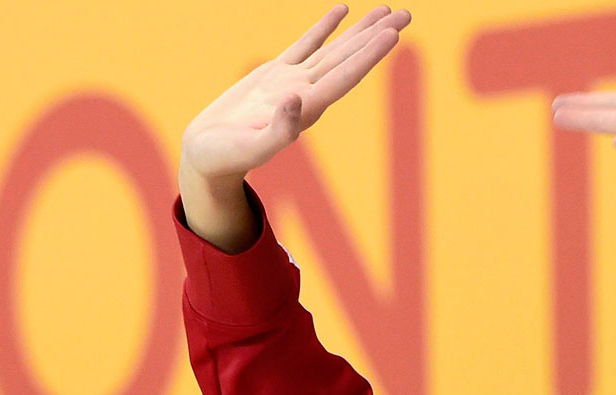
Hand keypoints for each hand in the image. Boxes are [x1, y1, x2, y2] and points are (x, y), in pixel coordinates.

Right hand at [180, 4, 410, 182]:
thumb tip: (296, 101)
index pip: (346, 76)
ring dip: (360, 30)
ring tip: (387, 10)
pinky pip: (306, 44)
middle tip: (407, 14)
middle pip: (349, 58)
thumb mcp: (251, 149)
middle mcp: (307, 92)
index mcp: (306, 108)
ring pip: (334, 48)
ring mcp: (293, 80)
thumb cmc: (226, 158)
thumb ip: (278, 131)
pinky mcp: (275, 73)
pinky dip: (324, 27)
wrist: (208, 156)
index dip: (370, 55)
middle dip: (377, 36)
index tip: (393, 34)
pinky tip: (342, 11)